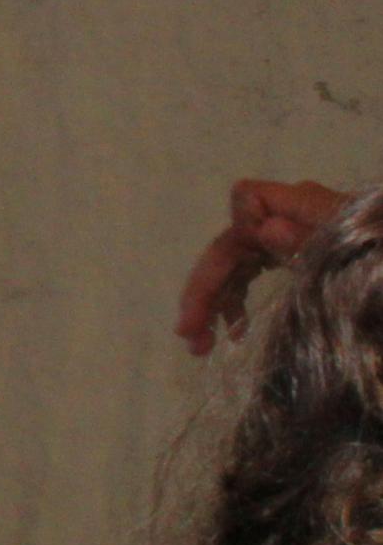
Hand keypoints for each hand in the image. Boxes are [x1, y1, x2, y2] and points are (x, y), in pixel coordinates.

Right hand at [178, 177, 350, 354]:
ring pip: (240, 261)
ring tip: (201, 345)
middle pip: (234, 239)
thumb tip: (264, 229)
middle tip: (187, 335)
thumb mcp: (358, 259)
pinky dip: (239, 299)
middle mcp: (297, 218)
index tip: (245, 276)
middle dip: (206, 284)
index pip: (248, 199)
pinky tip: (235, 331)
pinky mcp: (302, 258)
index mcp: (310, 209)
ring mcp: (298, 238)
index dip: (236, 232)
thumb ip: (312, 244)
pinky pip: (257, 272)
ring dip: (215, 299)